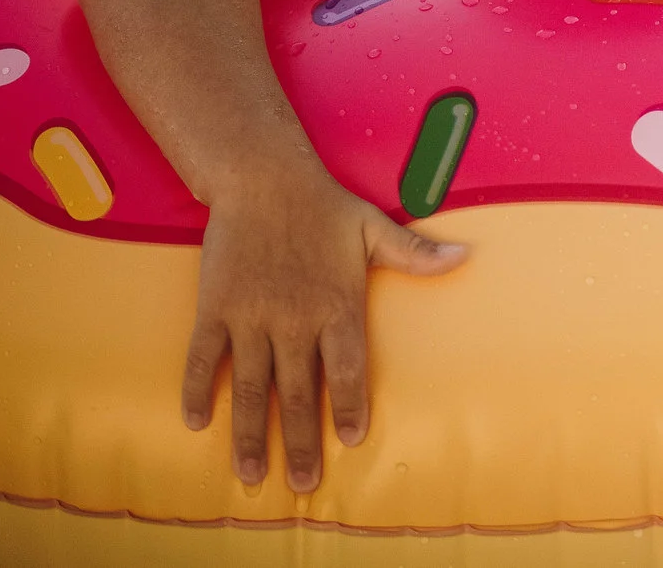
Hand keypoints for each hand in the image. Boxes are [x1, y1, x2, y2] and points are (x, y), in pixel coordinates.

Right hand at [183, 167, 466, 490]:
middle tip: (302, 483)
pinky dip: (198, 389)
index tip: (351, 438)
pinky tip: (196, 422)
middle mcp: (294, 318)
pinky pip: (203, 357)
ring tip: (251, 473)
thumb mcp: (375, 228)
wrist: (262, 178)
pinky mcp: (215, 307)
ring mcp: (251, 315)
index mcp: (337, 304)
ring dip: (250, 432)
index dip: (349, 404)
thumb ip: (416, 254)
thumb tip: (466, 255)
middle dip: (300, 441)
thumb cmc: (324, 207)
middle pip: (298, 392)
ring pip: (250, 386)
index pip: (348, 368)